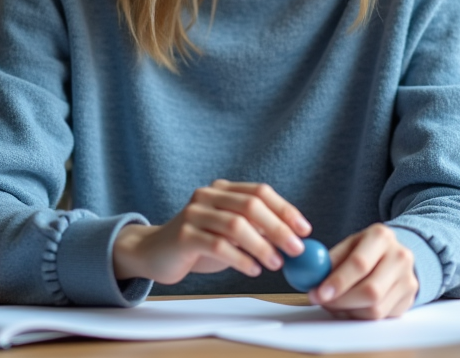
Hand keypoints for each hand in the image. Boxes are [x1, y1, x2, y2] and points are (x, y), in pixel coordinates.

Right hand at [112, 180, 310, 284]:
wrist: (154, 253)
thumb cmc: (199, 243)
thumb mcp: (229, 233)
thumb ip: (255, 230)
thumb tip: (293, 239)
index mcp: (222, 189)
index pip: (260, 192)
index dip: (285, 209)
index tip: (304, 230)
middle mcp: (207, 196)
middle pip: (251, 206)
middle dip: (278, 228)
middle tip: (296, 249)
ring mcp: (194, 214)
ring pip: (236, 225)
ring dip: (262, 246)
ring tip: (276, 264)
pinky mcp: (184, 236)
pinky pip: (218, 245)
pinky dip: (240, 259)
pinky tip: (253, 270)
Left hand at [308, 223, 417, 319]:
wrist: (395, 255)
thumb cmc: (366, 251)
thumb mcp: (348, 246)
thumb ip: (330, 261)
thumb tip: (310, 277)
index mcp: (381, 236)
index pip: (359, 263)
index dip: (338, 281)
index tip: (319, 293)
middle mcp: (400, 257)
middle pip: (370, 290)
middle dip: (341, 301)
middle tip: (322, 302)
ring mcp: (408, 279)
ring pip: (375, 309)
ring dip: (349, 311)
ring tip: (335, 303)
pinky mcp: (409, 299)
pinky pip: (381, 317)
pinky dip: (360, 316)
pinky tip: (351, 306)